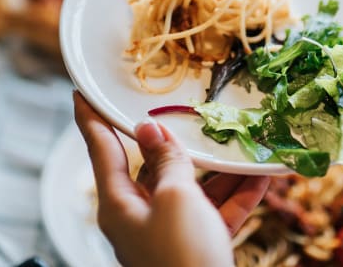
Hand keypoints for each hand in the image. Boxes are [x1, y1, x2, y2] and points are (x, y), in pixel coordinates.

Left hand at [74, 92, 268, 266]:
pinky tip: (262, 175)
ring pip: (191, 189)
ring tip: (242, 142)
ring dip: (220, 169)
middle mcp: (139, 217)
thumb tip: (150, 131)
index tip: (80, 93)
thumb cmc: (183, 257)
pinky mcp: (197, 247)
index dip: (90, 119)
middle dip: (176, 142)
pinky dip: (237, 195)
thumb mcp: (176, 199)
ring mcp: (168, 234)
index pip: (100, 150)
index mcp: (118, 205)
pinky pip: (215, 212)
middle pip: (152, 168)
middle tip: (183, 110)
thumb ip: (168, 162)